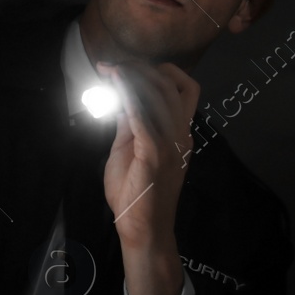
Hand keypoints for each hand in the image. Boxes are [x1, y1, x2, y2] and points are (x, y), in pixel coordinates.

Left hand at [96, 59, 200, 294]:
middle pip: (173, 85)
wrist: (142, 230)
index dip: (158, 71)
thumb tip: (122, 98)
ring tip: (112, 70)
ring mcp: (170, 145)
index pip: (182, 89)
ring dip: (135, 78)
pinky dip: (132, 98)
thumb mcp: (129, 151)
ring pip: (162, 96)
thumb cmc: (135, 194)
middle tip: (114, 64)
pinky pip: (146, 120)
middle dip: (143, 67)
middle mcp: (180, 135)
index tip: (125, 66)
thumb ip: (129, 125)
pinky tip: (117, 87)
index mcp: (178, 133)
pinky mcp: (155, 156)